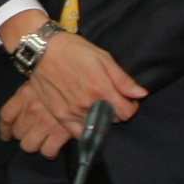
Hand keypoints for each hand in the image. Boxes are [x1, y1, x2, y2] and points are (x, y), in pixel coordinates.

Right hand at [0, 31, 144, 156]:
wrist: (41, 50)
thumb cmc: (74, 50)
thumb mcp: (103, 58)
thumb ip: (123, 79)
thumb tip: (141, 94)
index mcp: (102, 90)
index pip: (127, 113)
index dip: (130, 106)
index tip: (127, 99)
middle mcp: (88, 105)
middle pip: (112, 120)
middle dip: (115, 111)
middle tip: (109, 99)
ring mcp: (73, 112)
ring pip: (96, 126)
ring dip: (99, 118)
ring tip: (95, 105)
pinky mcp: (60, 115)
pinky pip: (78, 133)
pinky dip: (85, 129)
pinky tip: (85, 118)